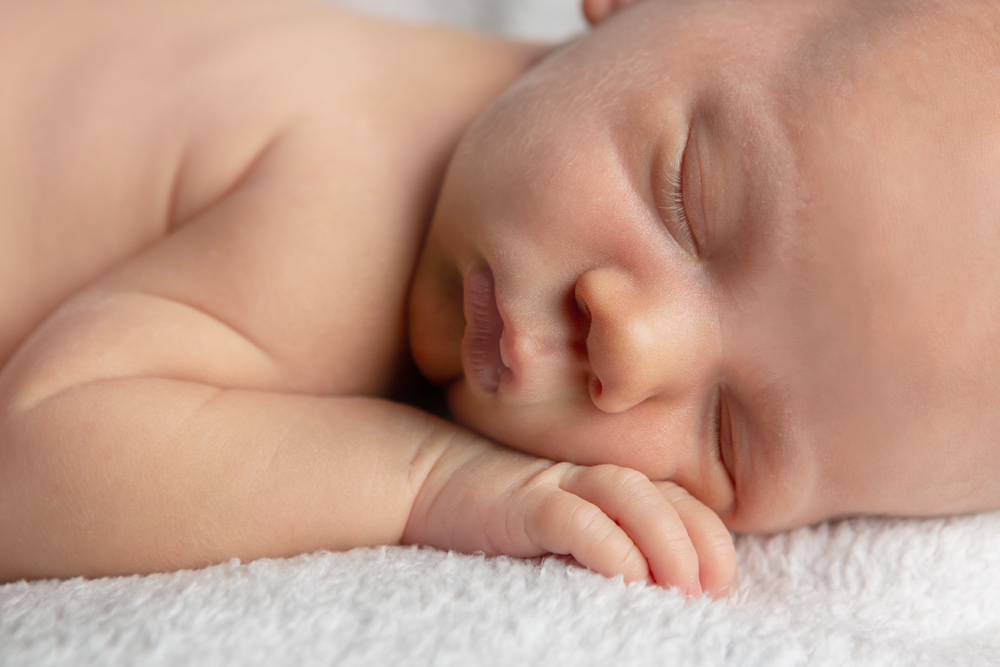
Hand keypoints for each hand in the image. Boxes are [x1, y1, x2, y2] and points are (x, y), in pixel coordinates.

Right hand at [404, 438, 735, 596]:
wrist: (428, 482)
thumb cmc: (499, 521)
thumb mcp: (561, 537)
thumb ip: (601, 546)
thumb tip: (654, 590)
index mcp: (606, 486)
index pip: (677, 501)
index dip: (708, 537)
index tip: (722, 582)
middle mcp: (590, 479)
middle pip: (664, 494)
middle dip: (700, 539)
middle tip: (714, 589)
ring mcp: (556, 485)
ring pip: (629, 495)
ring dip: (665, 538)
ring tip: (684, 585)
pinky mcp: (523, 502)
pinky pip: (573, 517)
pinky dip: (607, 545)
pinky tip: (626, 576)